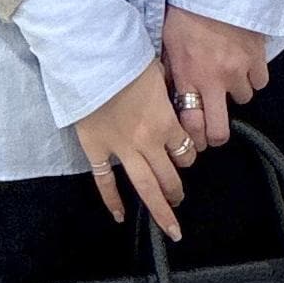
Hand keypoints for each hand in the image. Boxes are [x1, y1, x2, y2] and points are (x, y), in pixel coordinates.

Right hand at [72, 57, 195, 239]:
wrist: (94, 61)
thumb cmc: (127, 60)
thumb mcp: (158, 72)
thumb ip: (165, 90)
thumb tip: (167, 90)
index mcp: (166, 123)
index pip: (186, 149)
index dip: (189, 156)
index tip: (187, 158)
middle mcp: (148, 142)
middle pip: (170, 176)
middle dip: (177, 190)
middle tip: (179, 199)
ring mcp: (122, 149)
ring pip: (146, 186)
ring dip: (160, 207)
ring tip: (169, 222)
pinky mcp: (97, 149)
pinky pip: (105, 181)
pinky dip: (112, 200)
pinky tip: (119, 215)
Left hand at [160, 4, 270, 149]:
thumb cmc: (185, 8)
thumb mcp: (165, 40)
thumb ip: (168, 70)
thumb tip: (166, 92)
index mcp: (187, 76)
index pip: (191, 125)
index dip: (193, 138)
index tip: (194, 139)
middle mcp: (213, 80)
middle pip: (220, 131)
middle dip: (216, 135)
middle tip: (214, 127)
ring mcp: (238, 71)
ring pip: (243, 100)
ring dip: (235, 92)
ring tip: (226, 75)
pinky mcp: (258, 58)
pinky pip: (260, 82)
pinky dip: (253, 76)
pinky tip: (244, 64)